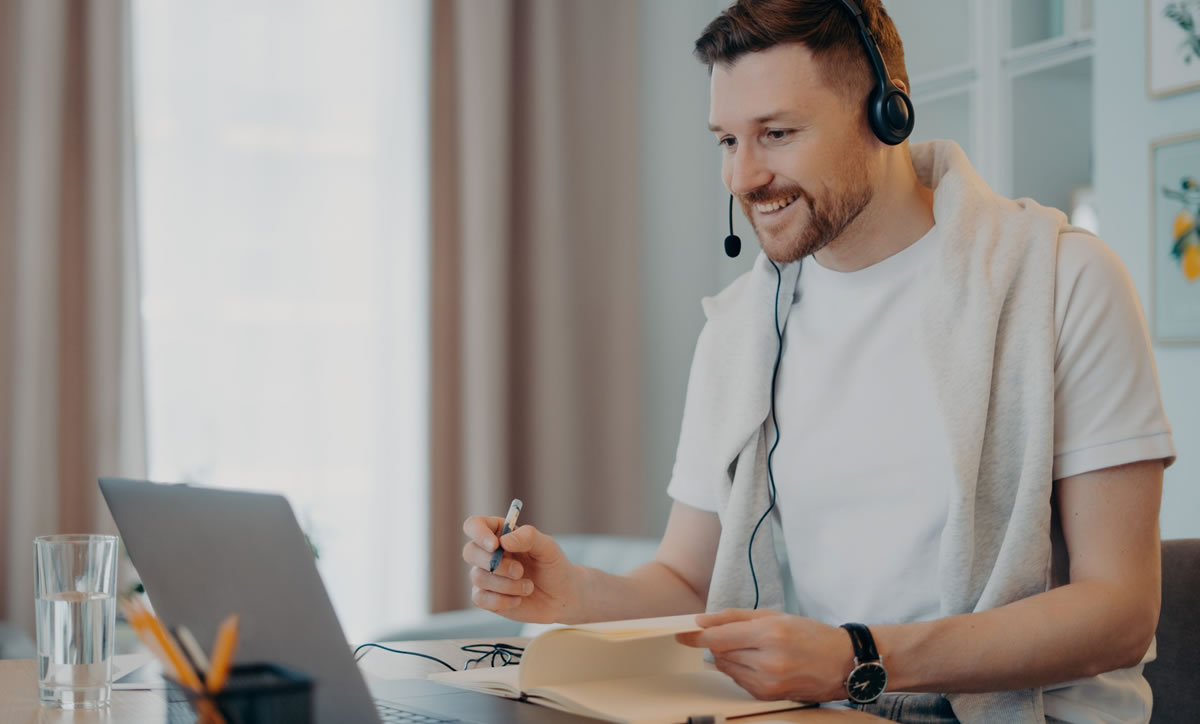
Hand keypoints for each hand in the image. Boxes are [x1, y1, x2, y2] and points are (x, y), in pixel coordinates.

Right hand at [461, 515, 581, 622]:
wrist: (561, 597)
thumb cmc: (553, 566)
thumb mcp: (547, 547)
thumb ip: (528, 537)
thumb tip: (503, 541)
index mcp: (499, 533)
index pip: (474, 525)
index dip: (479, 533)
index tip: (495, 545)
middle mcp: (488, 553)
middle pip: (470, 551)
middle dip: (495, 563)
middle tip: (519, 571)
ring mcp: (485, 575)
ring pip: (478, 577)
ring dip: (507, 584)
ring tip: (529, 586)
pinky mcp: (486, 598)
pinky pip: (480, 598)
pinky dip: (502, 600)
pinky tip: (519, 599)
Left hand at [675, 609, 854, 702]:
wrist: (842, 663)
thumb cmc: (811, 635)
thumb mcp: (775, 615)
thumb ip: (735, 617)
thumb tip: (704, 621)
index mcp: (770, 634)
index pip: (720, 637)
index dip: (697, 636)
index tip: (682, 633)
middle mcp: (768, 660)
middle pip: (721, 653)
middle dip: (718, 643)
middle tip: (726, 635)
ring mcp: (768, 682)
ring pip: (728, 668)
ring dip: (730, 656)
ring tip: (753, 648)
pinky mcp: (768, 695)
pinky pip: (739, 681)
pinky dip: (741, 669)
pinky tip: (759, 662)